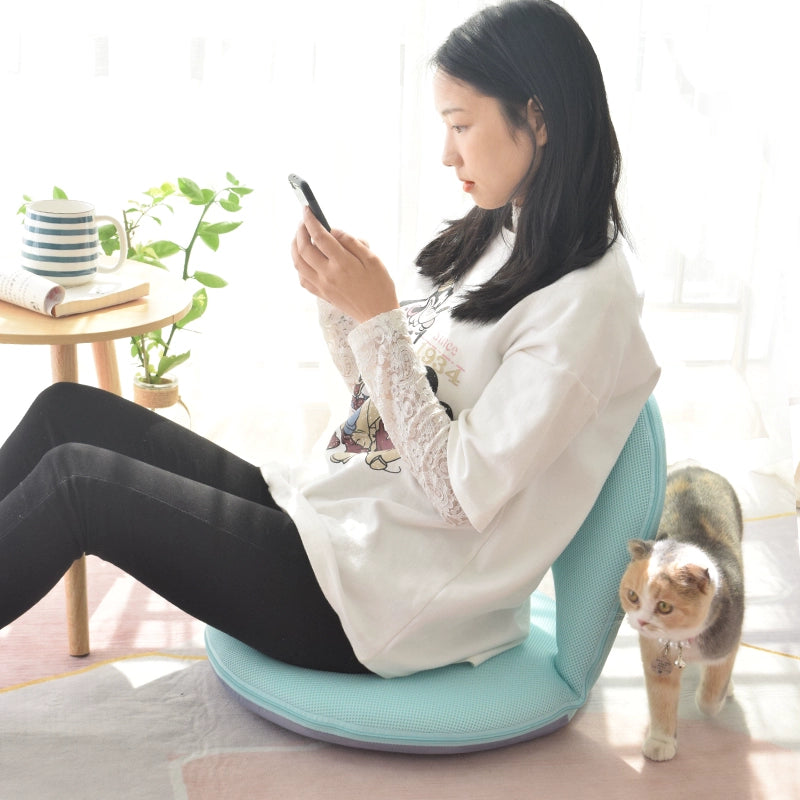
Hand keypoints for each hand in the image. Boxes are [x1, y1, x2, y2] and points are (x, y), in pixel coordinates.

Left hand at [290, 206, 398, 323]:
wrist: (378, 315)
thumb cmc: (380, 286)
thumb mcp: (373, 259)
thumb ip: (353, 243)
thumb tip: (334, 231)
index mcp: (343, 264)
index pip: (320, 237)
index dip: (311, 221)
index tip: (307, 210)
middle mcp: (328, 275)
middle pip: (304, 249)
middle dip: (300, 231)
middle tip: (303, 221)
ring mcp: (322, 286)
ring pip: (298, 263)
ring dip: (294, 247)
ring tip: (299, 237)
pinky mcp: (321, 294)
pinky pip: (302, 278)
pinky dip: (299, 265)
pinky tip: (304, 259)